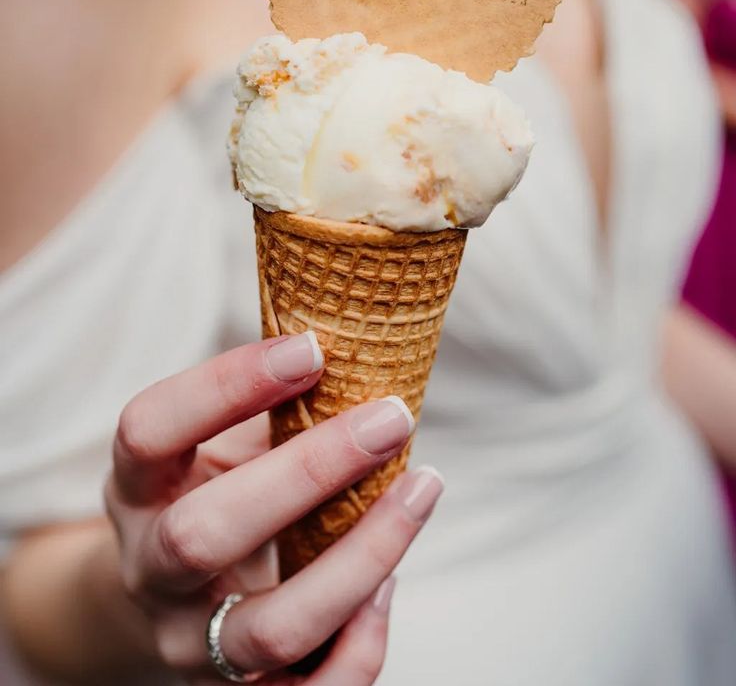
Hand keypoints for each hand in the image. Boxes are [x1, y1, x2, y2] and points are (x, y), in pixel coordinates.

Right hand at [105, 333, 442, 683]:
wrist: (173, 592)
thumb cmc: (213, 486)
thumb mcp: (219, 440)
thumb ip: (270, 407)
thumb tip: (364, 348)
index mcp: (138, 486)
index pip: (150, 430)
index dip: (224, 386)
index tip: (310, 349)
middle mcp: (151, 568)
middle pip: (203, 534)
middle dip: (307, 472)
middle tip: (390, 419)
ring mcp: (193, 641)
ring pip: (271, 626)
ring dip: (361, 557)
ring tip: (422, 488)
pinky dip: (361, 643)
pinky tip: (390, 586)